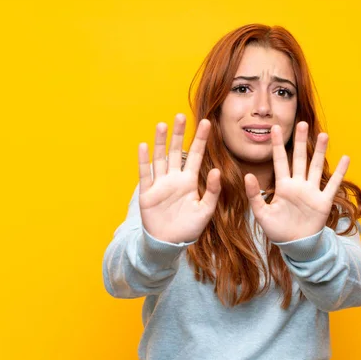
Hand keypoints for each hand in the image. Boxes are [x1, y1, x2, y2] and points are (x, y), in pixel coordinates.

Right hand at [138, 113, 220, 243]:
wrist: (169, 244)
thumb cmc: (189, 228)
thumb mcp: (206, 211)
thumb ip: (212, 192)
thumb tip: (216, 171)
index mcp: (189, 181)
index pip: (196, 155)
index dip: (201, 140)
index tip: (208, 123)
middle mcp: (174, 178)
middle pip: (176, 151)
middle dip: (179, 134)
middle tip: (181, 115)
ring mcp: (160, 184)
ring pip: (160, 158)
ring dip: (161, 142)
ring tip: (163, 125)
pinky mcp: (147, 193)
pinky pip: (145, 174)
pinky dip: (144, 160)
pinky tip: (144, 146)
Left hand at [244, 121, 349, 242]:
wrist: (295, 245)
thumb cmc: (277, 230)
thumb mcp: (261, 213)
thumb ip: (254, 195)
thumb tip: (247, 176)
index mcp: (283, 186)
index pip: (279, 161)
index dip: (277, 145)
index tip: (273, 129)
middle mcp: (298, 185)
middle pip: (299, 158)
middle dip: (300, 141)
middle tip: (301, 123)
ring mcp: (312, 191)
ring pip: (316, 167)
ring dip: (319, 152)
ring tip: (323, 135)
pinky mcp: (323, 201)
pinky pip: (332, 184)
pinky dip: (339, 172)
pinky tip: (345, 158)